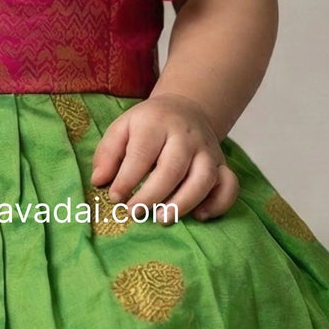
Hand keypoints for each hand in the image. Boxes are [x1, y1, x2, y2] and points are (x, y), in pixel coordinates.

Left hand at [90, 93, 239, 223]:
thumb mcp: (122, 128)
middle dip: (153, 195)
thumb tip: (99, 181)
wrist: (185, 109)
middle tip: (135, 213)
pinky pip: (229, 185)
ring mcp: (207, 150)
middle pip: (173, 168)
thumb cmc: (148, 125)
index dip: (128, 178)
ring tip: (162, 219)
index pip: (142, 153)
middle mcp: (186, 136)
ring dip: (184, 203)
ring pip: (204, 178)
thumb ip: (107, 153)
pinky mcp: (222, 164)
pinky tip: (199, 216)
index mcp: (156, 123)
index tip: (115, 198)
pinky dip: (219, 203)